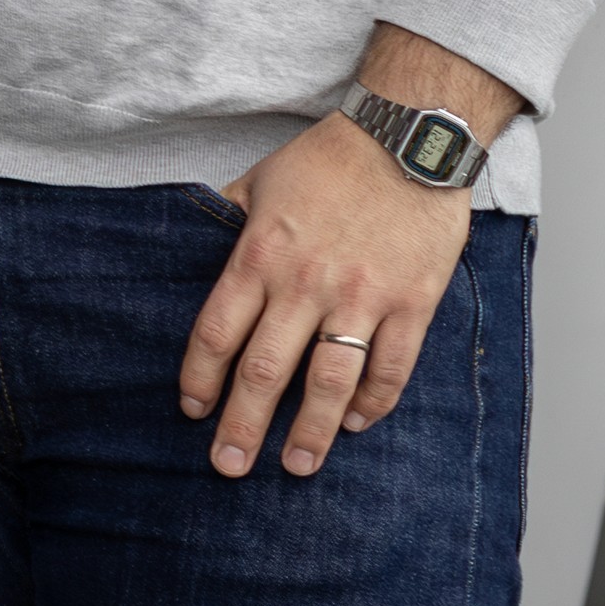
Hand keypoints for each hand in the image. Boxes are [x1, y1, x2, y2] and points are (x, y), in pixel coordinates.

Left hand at [185, 107, 480, 477]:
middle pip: (264, 371)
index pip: (217, 333)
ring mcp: (361, 298)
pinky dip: (372, 402)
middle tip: (229, 467)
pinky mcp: (412, 303)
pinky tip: (355, 423)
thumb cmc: (329, 160)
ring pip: (328, 382)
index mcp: (260, 256)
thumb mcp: (258, 181)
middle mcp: (305, 284)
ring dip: (309, 431)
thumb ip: (228, 222)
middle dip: (242, 426)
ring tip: (297, 466)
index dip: (201, 380)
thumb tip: (193, 244)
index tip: (193, 412)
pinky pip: (390, 367)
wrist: (408, 138)